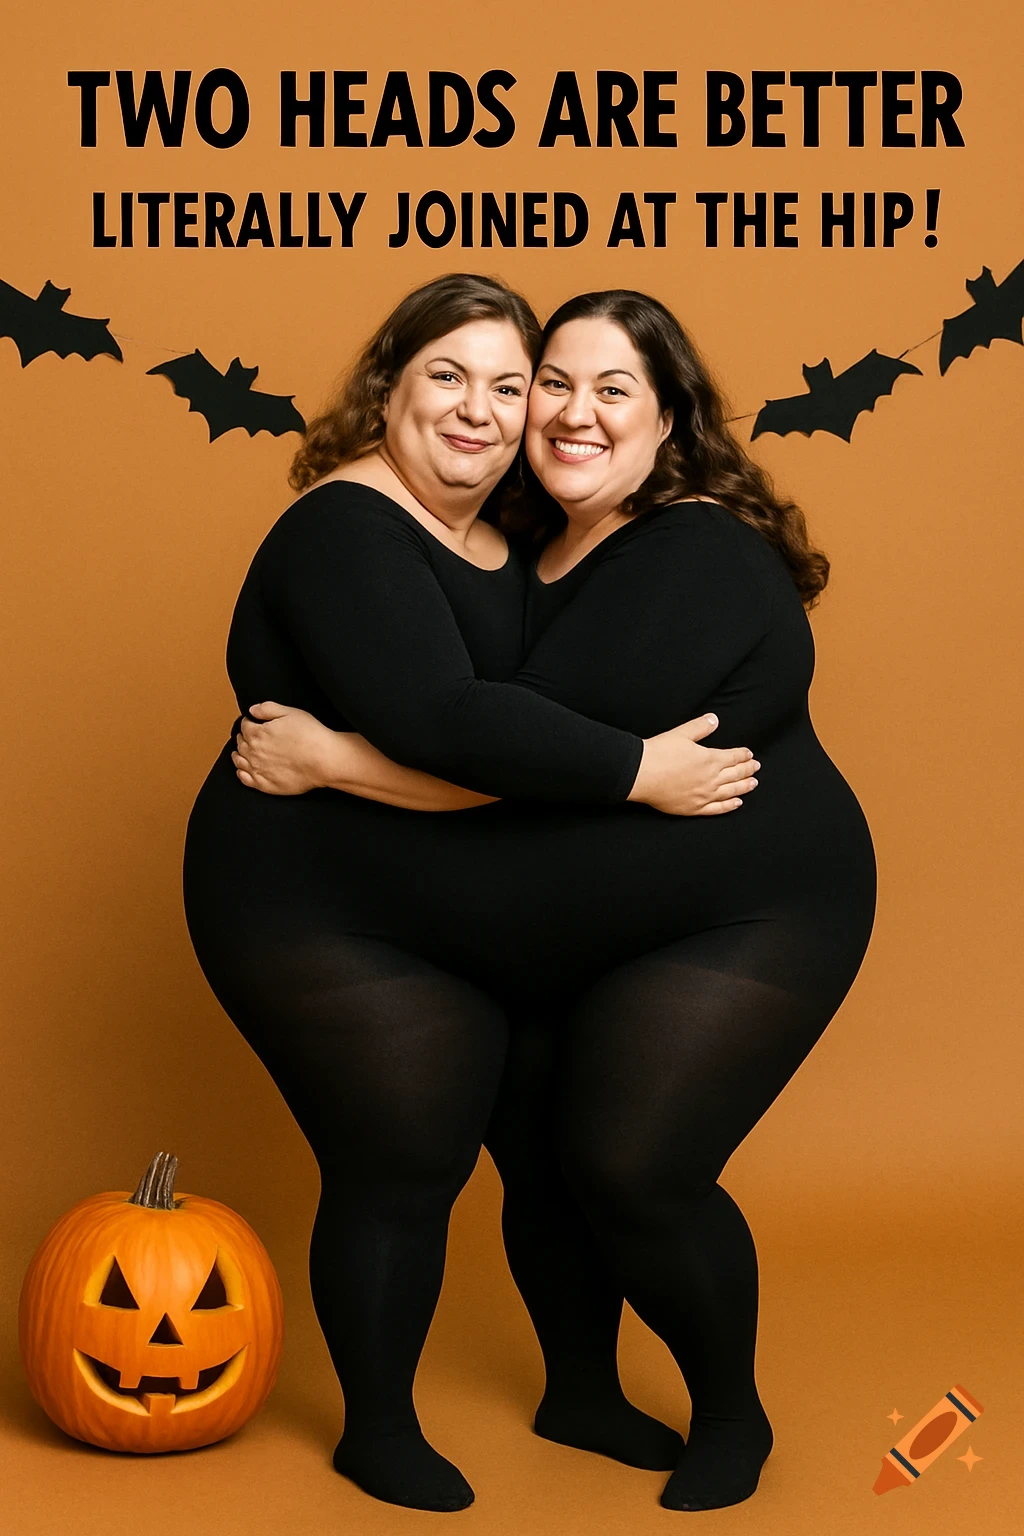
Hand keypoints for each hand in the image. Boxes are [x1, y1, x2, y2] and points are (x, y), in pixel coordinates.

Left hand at [232, 701, 338, 795]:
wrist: (324, 760)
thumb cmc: (311, 736)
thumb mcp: (290, 713)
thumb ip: (268, 709)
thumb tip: (252, 710)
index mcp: (257, 733)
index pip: (245, 725)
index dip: (248, 722)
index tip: (252, 722)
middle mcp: (253, 752)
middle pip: (241, 743)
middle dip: (243, 737)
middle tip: (248, 735)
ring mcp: (258, 769)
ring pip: (239, 761)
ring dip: (239, 754)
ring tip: (241, 752)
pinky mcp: (265, 784)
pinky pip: (244, 779)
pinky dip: (241, 773)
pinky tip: (243, 770)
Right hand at [627, 713, 759, 815]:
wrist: (641, 774)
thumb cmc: (659, 753)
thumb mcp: (681, 734)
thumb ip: (700, 727)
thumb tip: (715, 719)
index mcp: (710, 759)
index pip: (734, 757)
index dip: (743, 755)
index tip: (749, 754)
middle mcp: (711, 779)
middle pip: (736, 774)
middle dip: (748, 769)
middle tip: (756, 767)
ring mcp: (704, 795)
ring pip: (731, 792)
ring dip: (744, 787)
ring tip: (753, 783)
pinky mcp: (694, 808)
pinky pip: (717, 808)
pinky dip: (729, 806)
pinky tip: (737, 803)